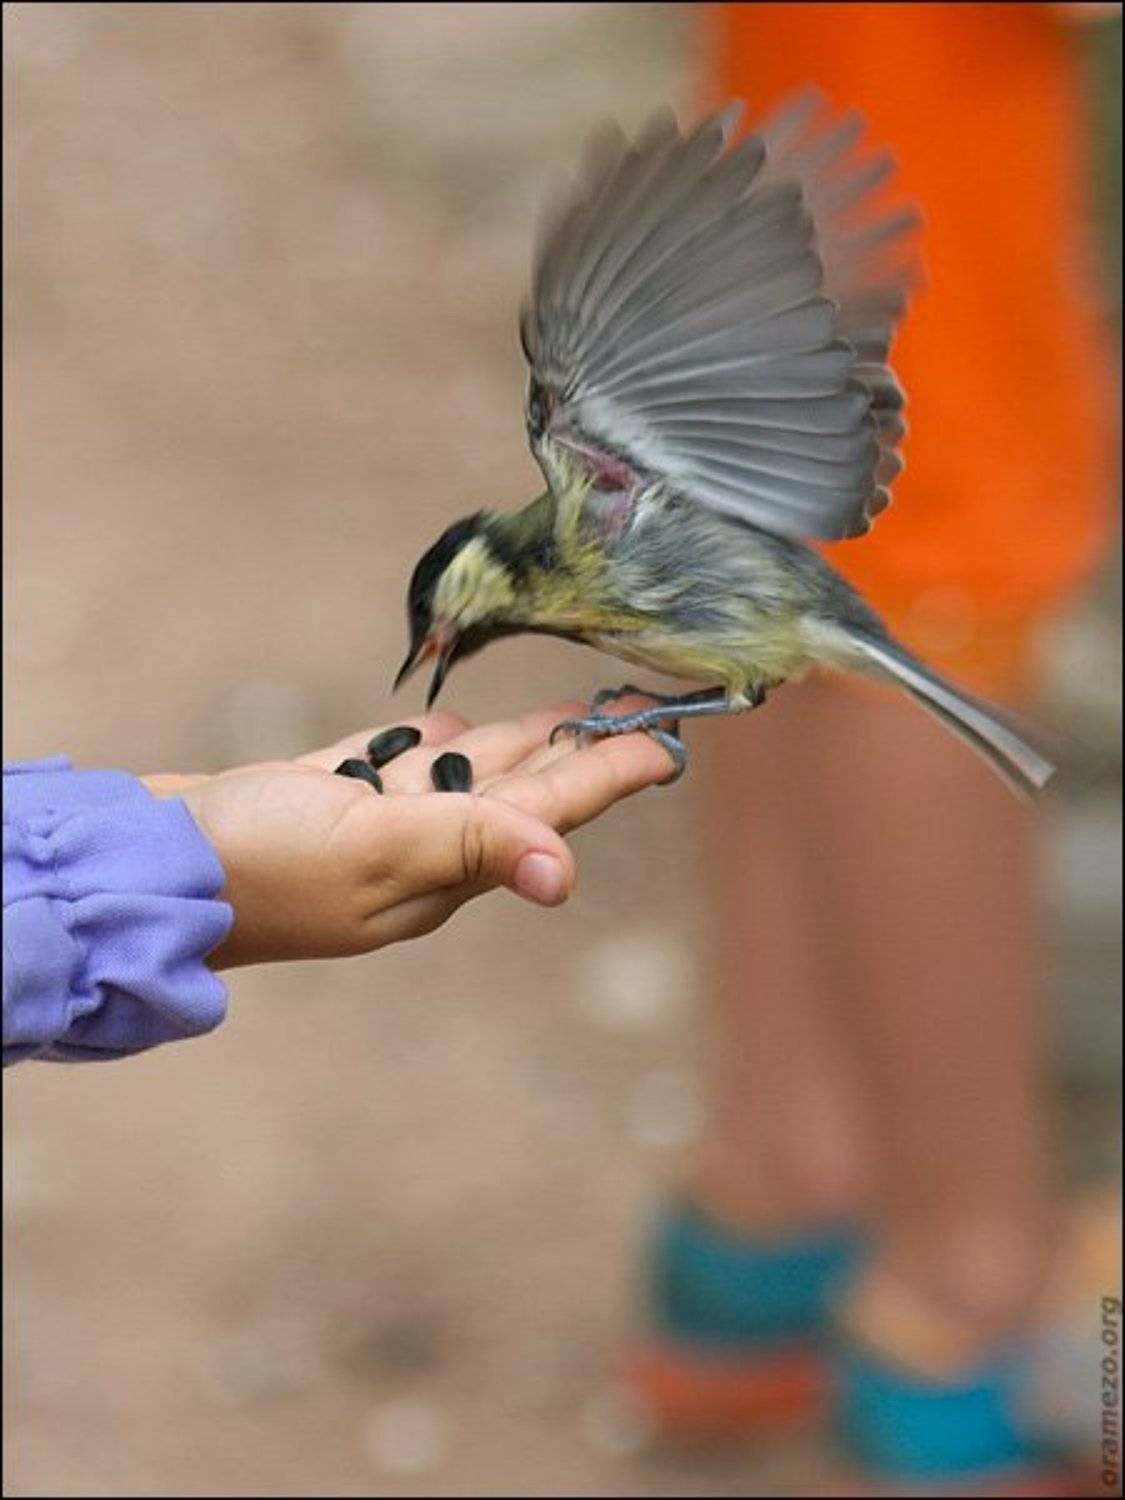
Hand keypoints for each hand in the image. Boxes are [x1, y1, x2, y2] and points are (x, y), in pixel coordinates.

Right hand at [143, 701, 672, 967]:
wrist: (151, 863)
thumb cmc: (260, 864)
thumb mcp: (378, 848)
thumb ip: (473, 844)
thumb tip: (565, 878)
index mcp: (446, 862)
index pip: (551, 809)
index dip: (613, 772)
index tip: (670, 741)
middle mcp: (422, 846)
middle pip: (520, 788)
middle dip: (580, 751)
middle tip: (634, 713)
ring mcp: (373, 823)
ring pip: (465, 773)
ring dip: (519, 744)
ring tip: (566, 714)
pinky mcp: (327, 798)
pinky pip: (398, 766)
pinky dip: (433, 744)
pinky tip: (449, 726)